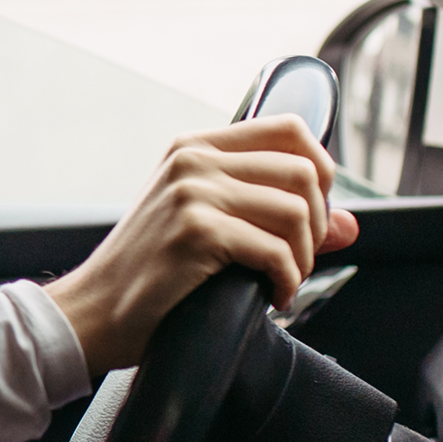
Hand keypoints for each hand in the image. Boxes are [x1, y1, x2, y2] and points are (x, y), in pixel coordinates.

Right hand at [46, 115, 359, 372]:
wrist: (91, 312)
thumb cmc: (147, 275)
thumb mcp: (208, 228)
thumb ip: (274, 216)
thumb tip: (351, 224)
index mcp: (195, 147)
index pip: (289, 129)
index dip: (322, 169)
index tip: (317, 211)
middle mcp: (194, 160)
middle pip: (303, 170)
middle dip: (318, 223)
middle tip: (298, 259)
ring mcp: (193, 192)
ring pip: (296, 211)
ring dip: (303, 257)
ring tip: (284, 281)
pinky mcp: (196, 232)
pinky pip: (276, 251)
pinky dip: (287, 280)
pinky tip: (273, 297)